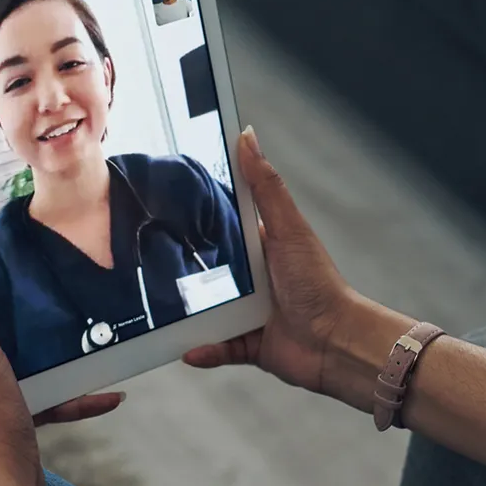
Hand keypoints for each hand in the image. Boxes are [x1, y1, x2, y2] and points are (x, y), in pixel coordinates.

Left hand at [0, 244, 122, 485]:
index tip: (35, 280)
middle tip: (72, 313)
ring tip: (95, 349)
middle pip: (7, 334)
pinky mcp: (14, 414)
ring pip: (32, 365)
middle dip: (40, 329)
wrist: (4, 481)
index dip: (3, 296)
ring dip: (63, 362)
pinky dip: (74, 395)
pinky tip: (106, 394)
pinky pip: (47, 395)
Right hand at [183, 128, 412, 411]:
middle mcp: (253, 279)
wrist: (336, 343)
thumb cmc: (319, 284)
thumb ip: (265, 186)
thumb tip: (248, 135)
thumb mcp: (287, 228)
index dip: (196, 216)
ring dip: (187, 315)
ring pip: (206, 311)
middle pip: (208, 270)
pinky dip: (203, 349)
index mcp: (261, 246)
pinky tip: (187, 349)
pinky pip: (217, 346)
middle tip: (149, 264)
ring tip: (162, 313)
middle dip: (183, 271)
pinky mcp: (249, 344)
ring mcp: (249, 312)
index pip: (223, 225)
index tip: (164, 205)